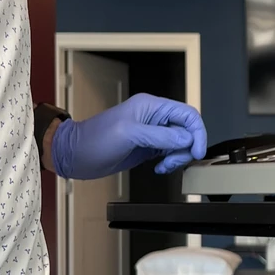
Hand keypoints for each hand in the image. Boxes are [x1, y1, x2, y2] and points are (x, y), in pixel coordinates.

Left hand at [50, 94, 207, 178]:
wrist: (76, 155)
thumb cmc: (95, 140)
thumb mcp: (129, 135)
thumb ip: (160, 136)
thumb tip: (187, 139)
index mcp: (151, 107)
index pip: (187, 114)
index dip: (197, 132)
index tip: (197, 151)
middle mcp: (154, 118)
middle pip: (187, 130)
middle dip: (186, 148)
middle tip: (173, 162)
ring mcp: (152, 133)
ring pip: (181, 143)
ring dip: (178, 157)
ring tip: (164, 166)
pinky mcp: (148, 147)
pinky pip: (170, 153)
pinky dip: (170, 163)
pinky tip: (159, 168)